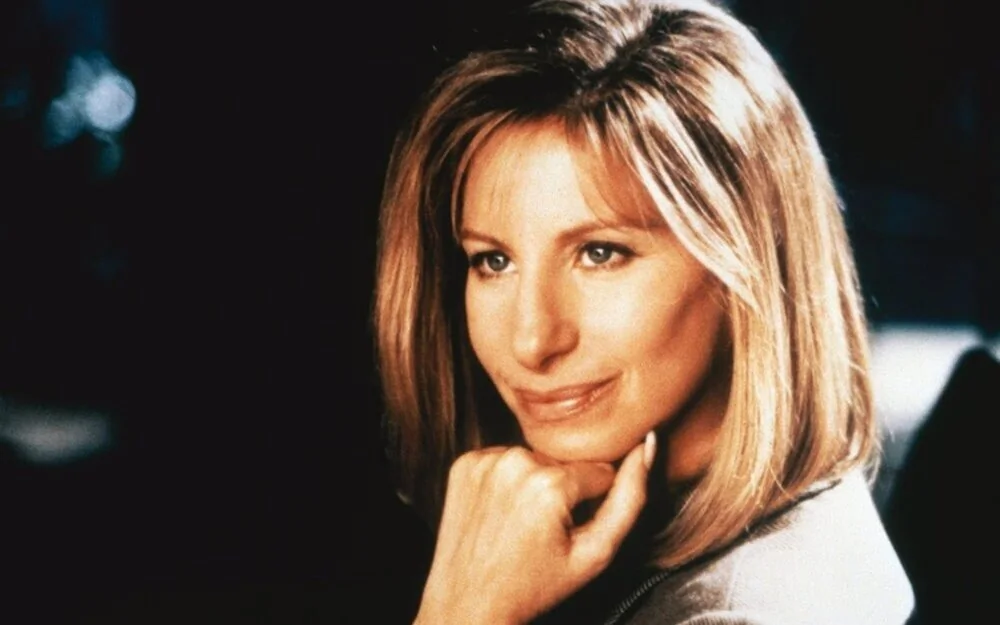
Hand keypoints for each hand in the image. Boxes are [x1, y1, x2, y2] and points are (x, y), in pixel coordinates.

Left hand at [414, 432, 655, 624]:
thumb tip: (648, 445)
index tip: (570, 532)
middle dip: (564, 492)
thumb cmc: (534, 587)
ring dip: (536, 484)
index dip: (593, 504)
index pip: (601, 471)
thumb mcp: (595, 554)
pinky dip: (508, 481)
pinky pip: (505, 459)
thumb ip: (631, 499)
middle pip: (565, 463)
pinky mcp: (464, 463)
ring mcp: (484, 460)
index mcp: (549, 482)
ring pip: (536, 458)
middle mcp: (514, 461)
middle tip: (544, 532)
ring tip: (522, 523)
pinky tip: (502, 512)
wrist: (468, 604)